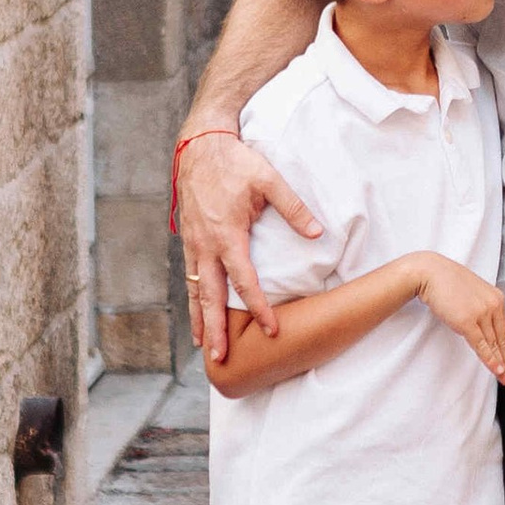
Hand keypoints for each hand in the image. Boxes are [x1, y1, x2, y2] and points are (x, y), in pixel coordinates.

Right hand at [177, 127, 323, 349]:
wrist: (200, 145)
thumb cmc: (236, 162)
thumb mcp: (269, 180)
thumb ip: (293, 208)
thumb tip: (317, 233)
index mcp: (227, 236)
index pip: (245, 282)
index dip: (259, 308)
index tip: (271, 329)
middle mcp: (206, 245)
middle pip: (211, 297)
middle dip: (217, 329)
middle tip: (221, 359)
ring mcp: (193, 243)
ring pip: (195, 290)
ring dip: (200, 319)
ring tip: (204, 346)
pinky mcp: (188, 239)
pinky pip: (189, 275)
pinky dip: (192, 298)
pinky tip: (198, 312)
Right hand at [417, 253, 504, 382]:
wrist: (430, 273)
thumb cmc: (446, 281)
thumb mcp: (471, 293)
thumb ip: (480, 307)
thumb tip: (481, 325)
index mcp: (496, 297)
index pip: (503, 328)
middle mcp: (493, 305)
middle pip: (501, 338)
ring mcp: (482, 313)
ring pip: (493, 344)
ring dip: (499, 364)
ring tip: (503, 377)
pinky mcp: (468, 322)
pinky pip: (482, 345)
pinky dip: (490, 360)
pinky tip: (496, 370)